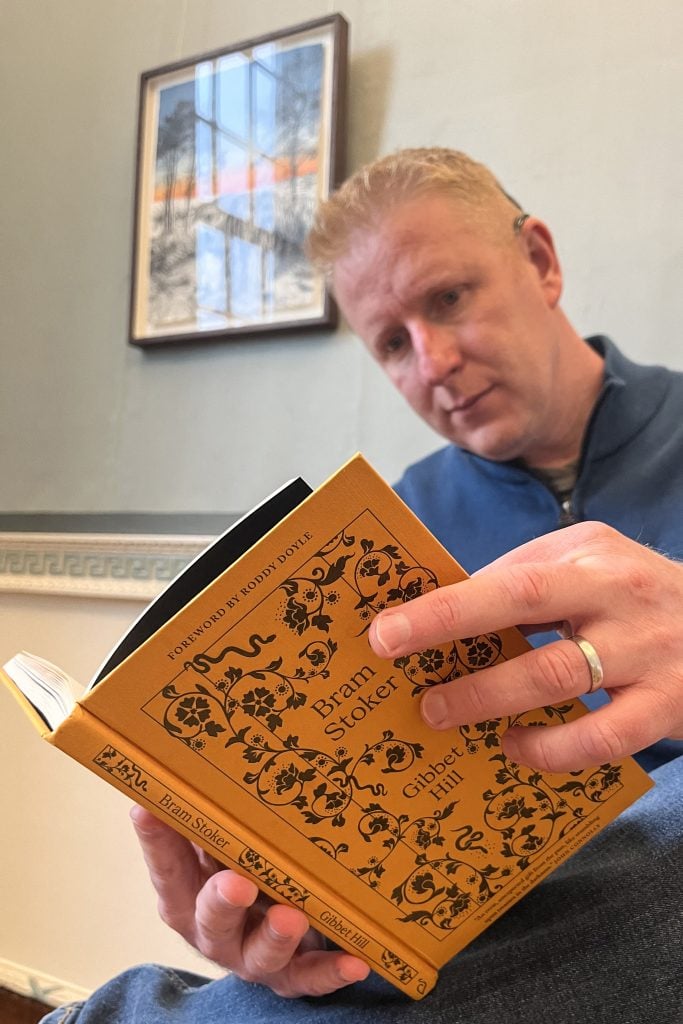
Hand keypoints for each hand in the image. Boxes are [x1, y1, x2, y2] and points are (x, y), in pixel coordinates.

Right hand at [130, 806, 369, 996]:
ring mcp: (251, 957)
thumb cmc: (246, 869)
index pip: (166, 867)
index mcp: (188, 895)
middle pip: (210, 919)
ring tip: (292, 916)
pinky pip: (310, 978)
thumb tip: (200, 755)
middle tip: (236, 882)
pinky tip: (354, 962)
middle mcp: (213, 931)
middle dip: (222, 901)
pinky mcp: (290, 975)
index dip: (156, 841)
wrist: (279, 931)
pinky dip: (331, 972)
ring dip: (276, 936)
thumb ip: (214, 815)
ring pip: (259, 954)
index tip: (147, 809)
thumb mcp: (224, 843)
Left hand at [369, 522, 682, 771]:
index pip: (506, 578)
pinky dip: (551, 748)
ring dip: (490, 700)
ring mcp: (646, 652)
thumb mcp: (586, 561)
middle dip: (454, 644)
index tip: (387, 633)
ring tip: (442, 714)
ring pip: (557, 677)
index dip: (444, 608)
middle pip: (526, 613)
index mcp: (588, 558)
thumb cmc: (635, 592)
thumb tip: (442, 607)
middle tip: (408, 684)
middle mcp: (617, 596)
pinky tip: (516, 747)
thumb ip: (525, 578)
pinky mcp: (666, 706)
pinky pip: (602, 737)